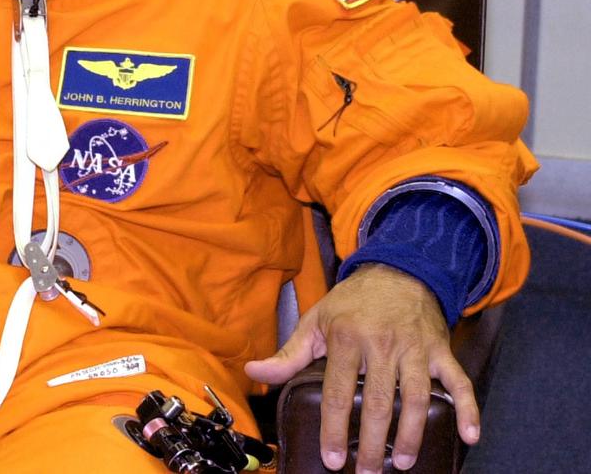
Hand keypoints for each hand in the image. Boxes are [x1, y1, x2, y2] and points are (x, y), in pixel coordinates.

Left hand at [244, 263, 478, 473]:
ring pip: (416, 397)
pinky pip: (459, 382)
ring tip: (404, 462)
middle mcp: (382, 343)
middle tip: (367, 471)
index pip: (337, 392)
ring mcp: (415, 348)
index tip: (333, 459)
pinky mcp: (441, 350)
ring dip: (412, 434)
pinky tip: (470, 435)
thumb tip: (254, 373)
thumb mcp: (316, 321)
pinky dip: (469, 409)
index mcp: (347, 338)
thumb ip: (288, 354)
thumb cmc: (352, 302)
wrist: (397, 270)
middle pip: (378, 402)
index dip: (333, 429)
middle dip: (373, 442)